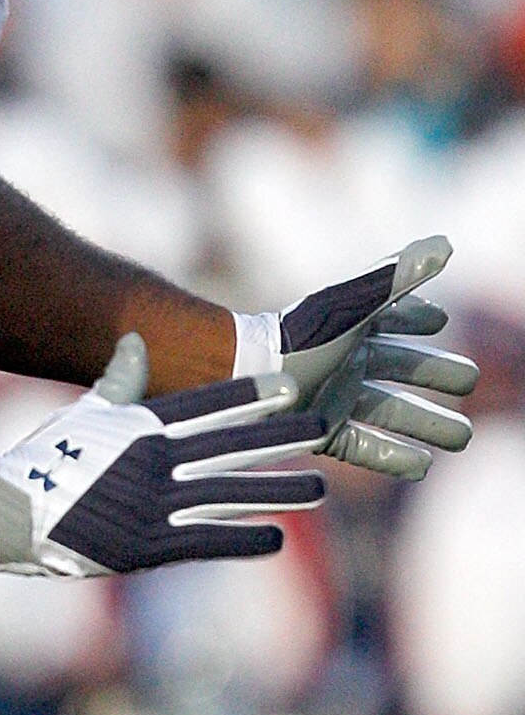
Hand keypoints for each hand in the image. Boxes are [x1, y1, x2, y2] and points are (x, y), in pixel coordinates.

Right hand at [0, 335, 327, 577]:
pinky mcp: (147, 545)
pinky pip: (207, 540)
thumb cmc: (41, 460)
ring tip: (318, 489)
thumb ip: (119, 382)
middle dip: (281, 436)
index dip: (253, 397)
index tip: (290, 387)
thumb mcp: (82, 414)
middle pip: (232, 445)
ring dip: (277, 490)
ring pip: (230, 493)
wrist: (8, 511)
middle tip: (323, 427)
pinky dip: (244, 538)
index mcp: (141, 426)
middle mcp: (155, 460)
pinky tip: (277, 537)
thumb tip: (134, 343)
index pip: (208, 406)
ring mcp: (154, 503)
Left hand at [244, 237, 476, 479]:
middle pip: (401, 368)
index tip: (440, 321)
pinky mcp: (322, 432)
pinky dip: (394, 457)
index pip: (393, 317)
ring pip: (391, 410)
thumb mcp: (354, 304)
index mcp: (353, 325)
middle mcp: (345, 361)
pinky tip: (423, 468)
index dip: (416, 317)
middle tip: (471, 382)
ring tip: (463, 437)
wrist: (244, 380)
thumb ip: (398, 277)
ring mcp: (335, 398)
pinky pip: (365, 446)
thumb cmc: (299, 336)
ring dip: (427, 422)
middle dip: (436, 373)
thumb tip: (446, 245)